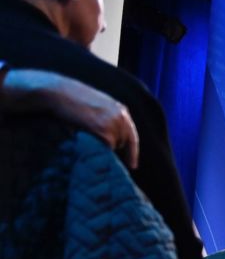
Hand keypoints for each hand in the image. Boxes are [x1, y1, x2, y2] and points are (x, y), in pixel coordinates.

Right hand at [5, 69, 139, 167]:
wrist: (58, 93)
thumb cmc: (70, 100)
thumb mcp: (95, 107)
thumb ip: (107, 120)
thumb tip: (110, 142)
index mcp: (121, 110)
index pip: (132, 136)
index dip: (132, 152)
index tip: (132, 165)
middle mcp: (122, 117)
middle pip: (122, 144)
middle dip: (111, 147)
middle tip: (93, 138)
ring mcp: (115, 124)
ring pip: (113, 147)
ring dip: (101, 145)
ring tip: (86, 130)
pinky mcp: (105, 132)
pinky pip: (105, 148)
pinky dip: (96, 146)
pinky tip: (85, 132)